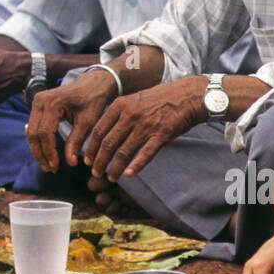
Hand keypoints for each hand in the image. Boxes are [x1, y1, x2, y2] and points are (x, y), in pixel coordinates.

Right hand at [25, 70, 118, 172]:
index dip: (49, 152)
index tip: (56, 167)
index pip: (44, 133)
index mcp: (52, 103)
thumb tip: (70, 163)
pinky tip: (47, 153)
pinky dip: (38, 141)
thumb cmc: (92, 100)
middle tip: (50, 169)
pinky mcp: (37, 105)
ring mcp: (36, 102)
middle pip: (33, 134)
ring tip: (48, 165)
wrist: (92, 83)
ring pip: (31, 132)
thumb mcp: (87, 121)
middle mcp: (40, 101)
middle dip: (40, 154)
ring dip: (38, 150)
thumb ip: (77, 141)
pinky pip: (33, 127)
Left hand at [77, 80, 200, 181]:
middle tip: (95, 173)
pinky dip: (135, 166)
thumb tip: (104, 131)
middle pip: (108, 143)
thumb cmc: (160, 98)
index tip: (87, 160)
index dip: (91, 148)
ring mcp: (145, 125)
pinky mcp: (161, 135)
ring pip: (124, 152)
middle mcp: (130, 115)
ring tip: (111, 177)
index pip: (98, 130)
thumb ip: (119, 113)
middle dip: (99, 161)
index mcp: (120, 105)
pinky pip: (145, 154)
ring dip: (115, 168)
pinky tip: (129, 175)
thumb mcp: (134, 99)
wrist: (187, 95)